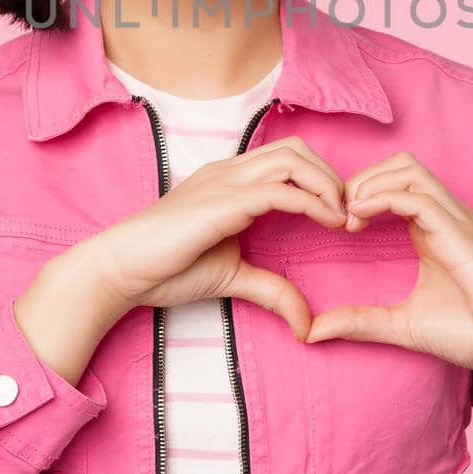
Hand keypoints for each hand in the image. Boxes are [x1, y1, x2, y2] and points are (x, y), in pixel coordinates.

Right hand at [79, 136, 350, 339]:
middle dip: (333, 178)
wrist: (119, 269)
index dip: (323, 180)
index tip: (345, 217)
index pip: (288, 159)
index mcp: (230, 181)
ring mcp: (224, 181)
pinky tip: (329, 223)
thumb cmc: (166, 268)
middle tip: (353, 215)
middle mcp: (229, 171)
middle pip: (298, 150)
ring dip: (328, 185)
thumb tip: (306, 323)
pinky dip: (311, 202)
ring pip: (293, 160)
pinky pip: (278, 190)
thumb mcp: (232, 278)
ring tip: (344, 219)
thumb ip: (271, 290)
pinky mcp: (221, 202)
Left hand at [306, 151, 472, 404]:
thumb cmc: (471, 334)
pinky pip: (418, 197)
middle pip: (400, 164)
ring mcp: (456, 220)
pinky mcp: (461, 234)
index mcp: (432, 228)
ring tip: (348, 216)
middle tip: (337, 215)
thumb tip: (312, 331)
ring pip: (408, 169)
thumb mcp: (402, 325)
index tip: (335, 224)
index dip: (359, 192)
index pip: (394, 182)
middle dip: (361, 179)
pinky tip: (360, 220)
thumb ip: (360, 322)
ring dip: (370, 184)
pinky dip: (384, 198)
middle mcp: (445, 216)